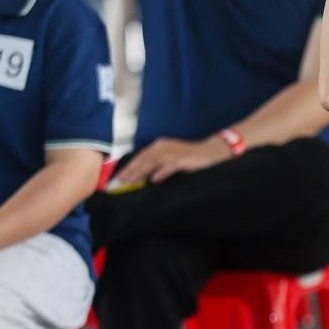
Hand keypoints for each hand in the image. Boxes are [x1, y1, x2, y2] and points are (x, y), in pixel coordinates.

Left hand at [115, 136, 229, 184]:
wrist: (212, 152)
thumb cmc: (190, 157)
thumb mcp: (171, 160)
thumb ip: (157, 166)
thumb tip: (142, 178)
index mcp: (159, 145)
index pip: (140, 157)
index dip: (128, 167)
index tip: (117, 179)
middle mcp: (163, 146)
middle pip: (143, 159)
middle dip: (130, 171)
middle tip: (118, 182)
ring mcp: (173, 152)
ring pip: (152, 162)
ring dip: (140, 172)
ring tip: (130, 182)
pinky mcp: (183, 159)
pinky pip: (170, 166)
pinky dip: (162, 172)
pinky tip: (155, 179)